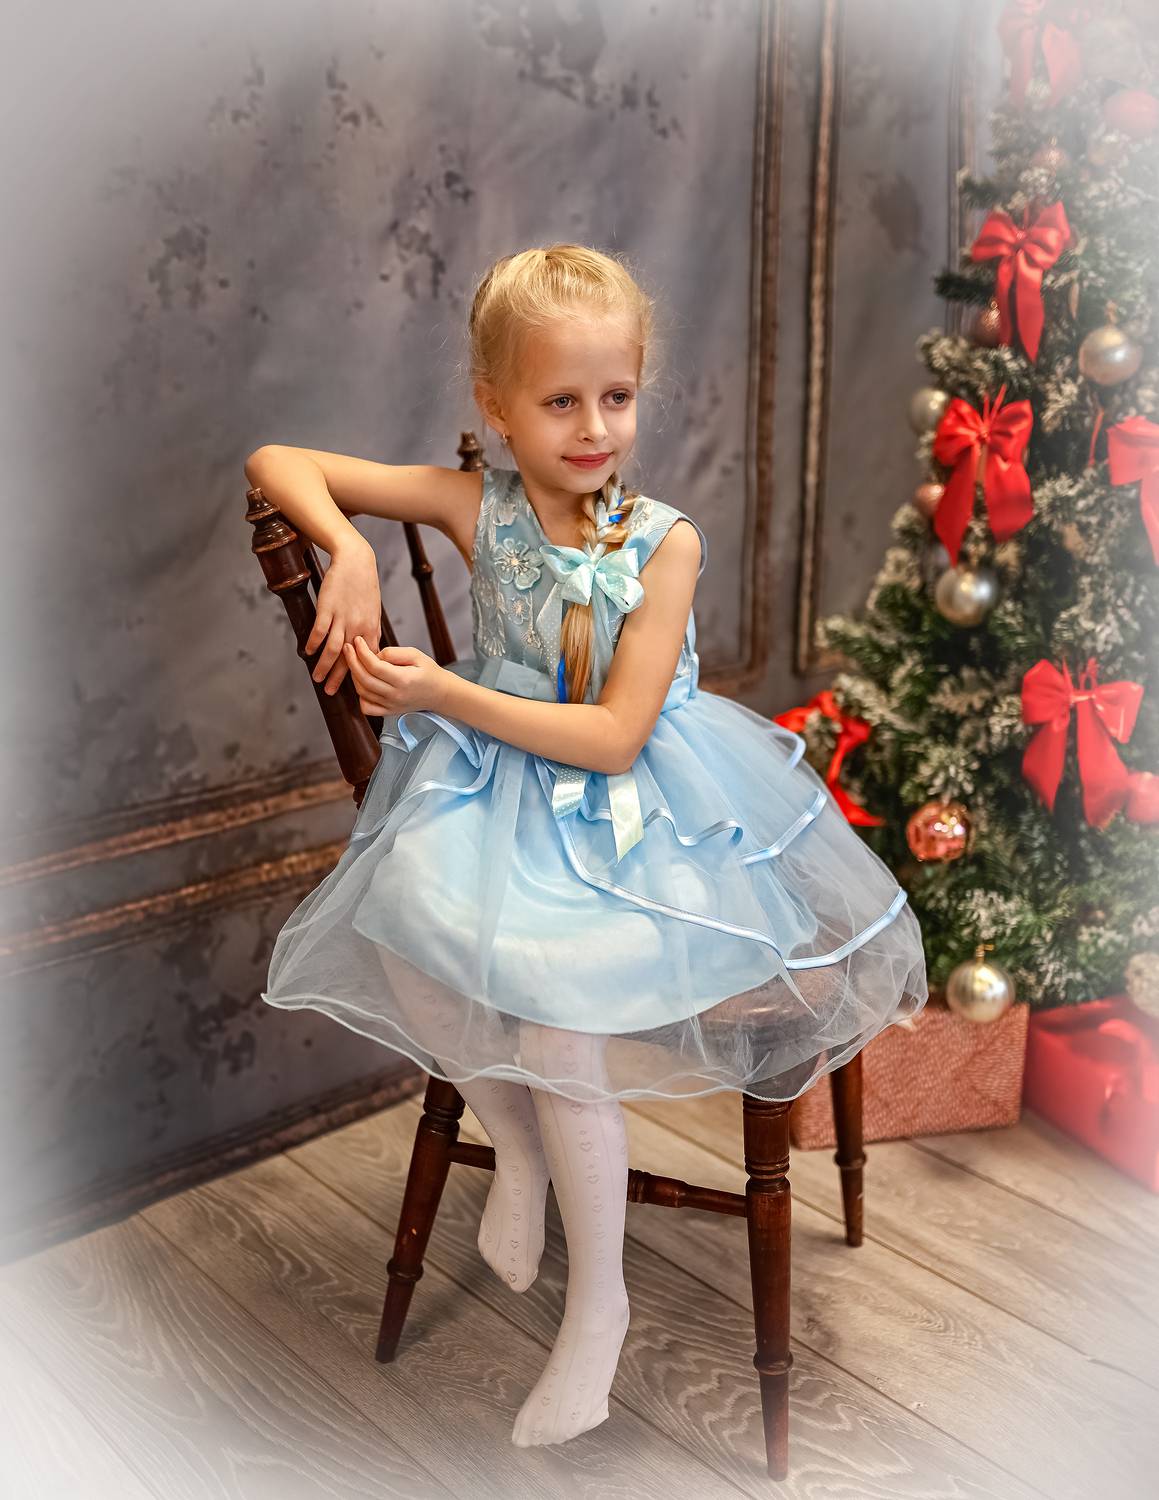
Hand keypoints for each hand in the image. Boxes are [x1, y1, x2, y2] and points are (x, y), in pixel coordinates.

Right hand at [305, 539, 382, 694]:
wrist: (356, 561)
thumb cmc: (364, 586)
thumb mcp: (373, 611)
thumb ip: (369, 631)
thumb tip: (367, 649)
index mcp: (371, 630)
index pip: (366, 661)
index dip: (358, 676)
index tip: (353, 689)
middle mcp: (358, 627)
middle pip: (348, 660)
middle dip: (338, 679)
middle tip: (330, 692)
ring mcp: (343, 618)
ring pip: (334, 650)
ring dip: (323, 666)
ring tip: (316, 678)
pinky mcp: (328, 608)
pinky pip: (320, 631)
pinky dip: (313, 644)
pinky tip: (307, 652)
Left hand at [343, 637, 447, 718]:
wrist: (440, 693)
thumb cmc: (429, 671)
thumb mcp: (416, 654)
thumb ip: (393, 653)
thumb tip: (374, 655)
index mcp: (404, 680)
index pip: (375, 666)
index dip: (362, 652)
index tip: (357, 641)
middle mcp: (395, 695)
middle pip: (364, 679)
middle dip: (352, 661)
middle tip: (348, 647)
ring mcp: (391, 706)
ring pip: (362, 692)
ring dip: (354, 675)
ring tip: (356, 661)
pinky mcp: (388, 712)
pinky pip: (366, 707)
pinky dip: (360, 695)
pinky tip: (363, 683)